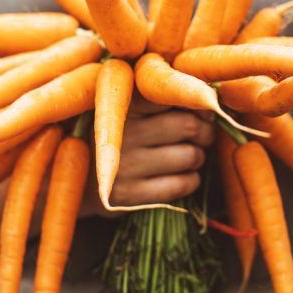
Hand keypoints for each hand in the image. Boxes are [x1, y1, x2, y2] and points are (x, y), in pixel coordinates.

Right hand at [80, 94, 215, 216]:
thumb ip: (162, 97)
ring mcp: (124, 166)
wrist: (79, 180)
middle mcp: (122, 132)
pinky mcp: (129, 196)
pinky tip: (180, 175)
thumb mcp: (128, 108)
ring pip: (191, 155)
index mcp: (122, 103)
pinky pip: (182, 184)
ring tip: (187, 156)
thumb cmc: (119, 136)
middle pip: (189, 126)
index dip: (197, 104)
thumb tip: (212, 98)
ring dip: (198, 157)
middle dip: (204, 132)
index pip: (175, 96)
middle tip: (200, 135)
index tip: (200, 111)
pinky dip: (191, 180)